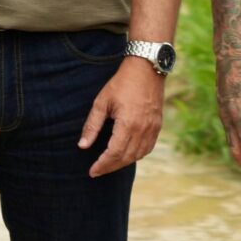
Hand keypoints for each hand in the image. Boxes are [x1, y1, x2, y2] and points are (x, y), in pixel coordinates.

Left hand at [81, 57, 164, 177]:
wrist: (146, 69)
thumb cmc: (122, 83)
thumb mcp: (102, 102)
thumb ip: (92, 125)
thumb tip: (82, 145)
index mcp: (128, 124)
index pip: (114, 153)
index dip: (102, 165)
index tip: (92, 171)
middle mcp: (142, 130)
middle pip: (126, 158)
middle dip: (110, 167)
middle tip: (98, 171)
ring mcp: (152, 129)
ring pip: (138, 155)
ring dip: (123, 163)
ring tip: (109, 164)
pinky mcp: (157, 126)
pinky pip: (148, 148)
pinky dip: (136, 155)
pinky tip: (127, 155)